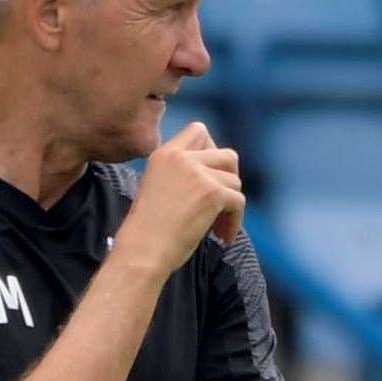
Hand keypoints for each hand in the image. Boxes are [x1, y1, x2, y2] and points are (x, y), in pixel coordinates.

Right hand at [116, 121, 244, 272]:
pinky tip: (222, 237)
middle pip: (227, 154)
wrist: (142, 250)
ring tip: (216, 227)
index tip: (208, 176)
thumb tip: (217, 174)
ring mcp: (199, 174)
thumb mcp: (157, 187)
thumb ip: (182, 173)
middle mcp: (181, 158)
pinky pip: (239, 202)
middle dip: (229, 178)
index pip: (198, 130)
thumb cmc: (147, 229)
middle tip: (220, 201)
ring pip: (235, 182)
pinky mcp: (213, 193)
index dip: (211, 150)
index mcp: (164, 154)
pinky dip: (234, 221)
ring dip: (230, 205)